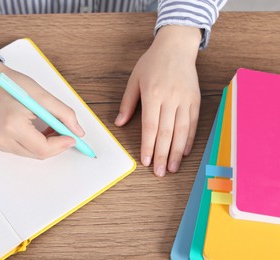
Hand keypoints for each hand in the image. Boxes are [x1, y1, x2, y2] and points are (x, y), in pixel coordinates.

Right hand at [0, 59, 84, 158]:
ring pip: (34, 154)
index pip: (43, 147)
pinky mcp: (1, 143)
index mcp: (13, 124)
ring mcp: (1, 142)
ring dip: (49, 145)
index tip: (74, 138)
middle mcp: (4, 137)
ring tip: (54, 127)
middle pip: (40, 154)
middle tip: (68, 132)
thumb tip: (78, 132)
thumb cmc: (12, 84)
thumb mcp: (43, 95)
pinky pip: (26, 150)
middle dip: (57, 145)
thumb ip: (64, 114)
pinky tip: (43, 131)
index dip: (62, 144)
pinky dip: (39, 144)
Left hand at [115, 25, 201, 175]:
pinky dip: (190, 139)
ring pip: (182, 131)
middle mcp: (170, 98)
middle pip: (166, 132)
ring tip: (172, 168)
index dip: (148, 146)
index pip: (150, 126)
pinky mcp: (195, 100)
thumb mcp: (134, 80)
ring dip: (177, 152)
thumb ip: (127, 103)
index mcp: (152, 94)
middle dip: (162, 155)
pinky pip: (194, 123)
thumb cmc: (152, 63)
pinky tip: (185, 152)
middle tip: (160, 173)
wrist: (176, 46)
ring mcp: (185, 99)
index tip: (146, 161)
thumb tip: (119, 123)